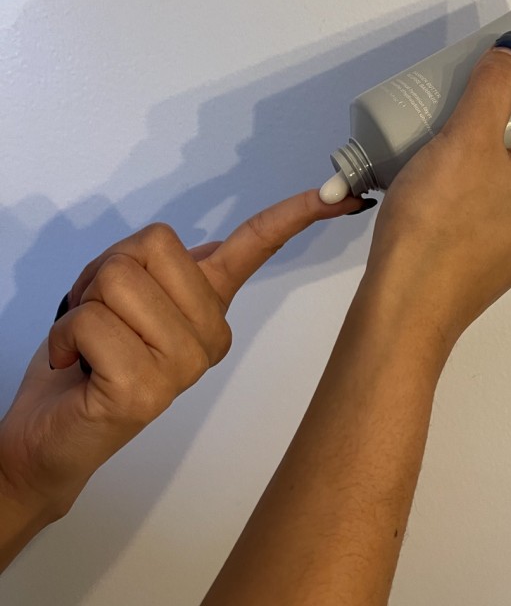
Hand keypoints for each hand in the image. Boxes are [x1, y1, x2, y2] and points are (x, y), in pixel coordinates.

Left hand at [0, 190, 361, 528]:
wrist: (54, 430)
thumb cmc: (91, 354)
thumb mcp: (126, 294)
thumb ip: (163, 267)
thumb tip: (208, 249)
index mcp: (211, 305)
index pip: (259, 246)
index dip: (297, 213)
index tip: (340, 195)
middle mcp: (211, 333)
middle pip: (150, 246)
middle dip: (105, 269)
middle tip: (99, 311)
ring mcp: (186, 365)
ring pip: (119, 280)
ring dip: (83, 303)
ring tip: (89, 342)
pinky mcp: (149, 390)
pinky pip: (93, 321)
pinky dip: (66, 336)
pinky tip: (79, 366)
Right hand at [366, 41, 510, 349]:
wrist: (408, 305)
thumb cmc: (441, 219)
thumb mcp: (466, 138)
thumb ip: (494, 87)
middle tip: (477, 105)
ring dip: (497, 158)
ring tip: (453, 141)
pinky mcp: (500, 264)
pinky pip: (501, 211)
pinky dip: (483, 190)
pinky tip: (444, 185)